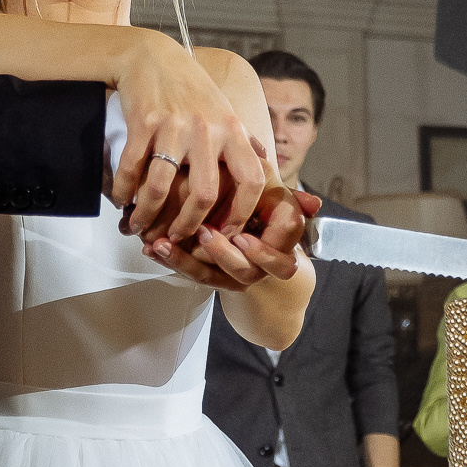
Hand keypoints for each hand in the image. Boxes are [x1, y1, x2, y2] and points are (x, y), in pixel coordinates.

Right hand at [110, 35, 267, 244]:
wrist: (151, 56)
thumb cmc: (190, 87)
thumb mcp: (225, 109)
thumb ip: (244, 139)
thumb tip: (264, 162)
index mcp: (232, 130)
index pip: (250, 180)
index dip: (242, 213)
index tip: (228, 232)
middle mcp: (207, 130)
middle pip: (204, 194)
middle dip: (188, 225)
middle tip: (176, 237)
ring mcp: (174, 127)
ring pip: (160, 187)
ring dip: (147, 214)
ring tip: (139, 227)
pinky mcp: (143, 122)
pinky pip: (132, 168)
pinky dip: (123, 191)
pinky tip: (121, 202)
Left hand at [142, 185, 317, 290]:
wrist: (254, 224)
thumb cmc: (263, 199)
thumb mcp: (275, 189)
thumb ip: (291, 196)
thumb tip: (314, 204)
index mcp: (284, 243)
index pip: (280, 259)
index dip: (263, 252)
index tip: (242, 238)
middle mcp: (262, 265)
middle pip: (245, 271)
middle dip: (222, 256)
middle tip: (203, 235)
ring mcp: (237, 273)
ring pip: (213, 277)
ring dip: (186, 260)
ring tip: (163, 242)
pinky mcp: (212, 276)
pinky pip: (192, 274)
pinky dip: (171, 260)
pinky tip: (152, 247)